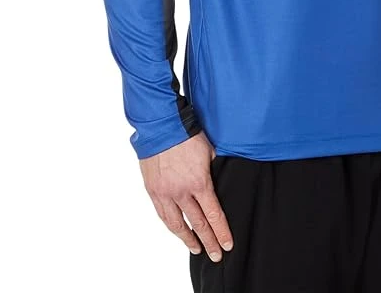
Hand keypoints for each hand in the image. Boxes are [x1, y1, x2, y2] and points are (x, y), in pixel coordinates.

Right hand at [139, 131, 233, 260]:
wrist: (161, 126)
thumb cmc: (188, 135)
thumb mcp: (210, 151)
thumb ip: (214, 169)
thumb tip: (220, 178)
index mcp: (199, 182)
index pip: (213, 214)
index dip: (221, 232)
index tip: (227, 245)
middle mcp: (182, 192)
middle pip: (197, 223)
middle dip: (208, 241)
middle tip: (216, 255)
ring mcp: (165, 192)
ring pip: (177, 224)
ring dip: (188, 238)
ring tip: (197, 248)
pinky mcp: (153, 190)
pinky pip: (162, 214)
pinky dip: (171, 225)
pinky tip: (177, 231)